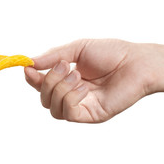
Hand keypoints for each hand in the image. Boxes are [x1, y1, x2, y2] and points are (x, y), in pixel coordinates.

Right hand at [24, 39, 155, 122]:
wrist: (136, 62)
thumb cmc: (112, 52)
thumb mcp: (78, 49)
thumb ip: (54, 56)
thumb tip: (29, 63)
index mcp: (69, 78)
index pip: (43, 85)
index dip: (33, 79)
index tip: (27, 68)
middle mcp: (74, 94)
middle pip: (44, 98)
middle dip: (48, 81)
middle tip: (65, 66)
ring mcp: (82, 106)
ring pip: (53, 108)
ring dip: (59, 89)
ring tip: (77, 75)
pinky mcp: (92, 115)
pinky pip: (68, 114)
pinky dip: (70, 99)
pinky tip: (83, 88)